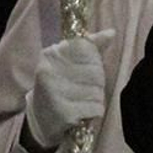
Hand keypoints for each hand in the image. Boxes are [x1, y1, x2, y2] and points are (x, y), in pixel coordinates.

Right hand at [23, 32, 113, 151]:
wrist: (41, 120)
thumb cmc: (61, 87)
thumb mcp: (70, 64)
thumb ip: (90, 48)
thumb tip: (111, 32)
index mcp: (51, 54)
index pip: (87, 49)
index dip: (94, 62)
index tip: (84, 71)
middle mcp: (49, 70)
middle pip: (96, 72)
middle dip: (96, 84)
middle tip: (83, 91)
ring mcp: (54, 92)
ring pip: (97, 92)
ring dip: (96, 100)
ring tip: (80, 102)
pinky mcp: (63, 112)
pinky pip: (96, 109)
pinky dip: (94, 113)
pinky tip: (81, 114)